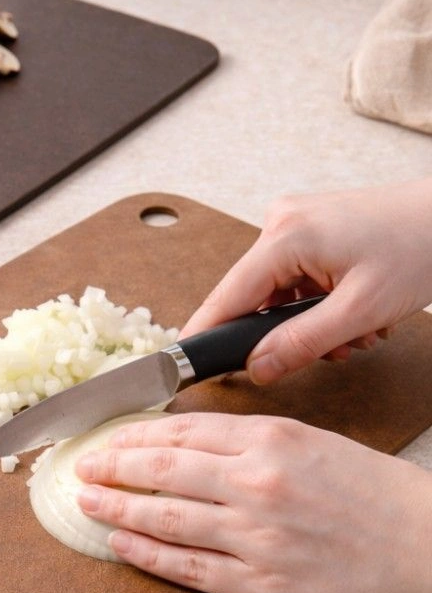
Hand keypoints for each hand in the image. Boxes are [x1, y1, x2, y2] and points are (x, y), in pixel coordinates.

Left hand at [75, 412, 431, 592]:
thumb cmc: (386, 500)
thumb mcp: (321, 446)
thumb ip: (257, 443)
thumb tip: (196, 444)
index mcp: (274, 440)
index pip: (183, 431)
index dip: (135, 437)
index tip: (108, 439)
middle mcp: (257, 483)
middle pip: (163, 469)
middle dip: (112, 467)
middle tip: (82, 469)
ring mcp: (256, 536)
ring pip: (164, 517)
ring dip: (116, 509)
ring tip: (87, 503)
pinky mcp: (261, 586)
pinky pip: (187, 567)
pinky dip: (146, 555)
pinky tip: (120, 546)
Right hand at [182, 178, 431, 384]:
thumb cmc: (423, 246)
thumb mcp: (361, 310)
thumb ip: (301, 344)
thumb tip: (255, 368)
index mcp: (284, 237)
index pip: (227, 298)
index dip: (207, 336)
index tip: (184, 366)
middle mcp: (279, 223)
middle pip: (253, 298)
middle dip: (286, 334)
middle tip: (334, 350)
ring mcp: (294, 223)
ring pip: (277, 294)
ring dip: (309, 323)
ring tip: (357, 330)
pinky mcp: (309, 229)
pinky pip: (294, 280)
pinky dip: (318, 304)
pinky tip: (352, 311)